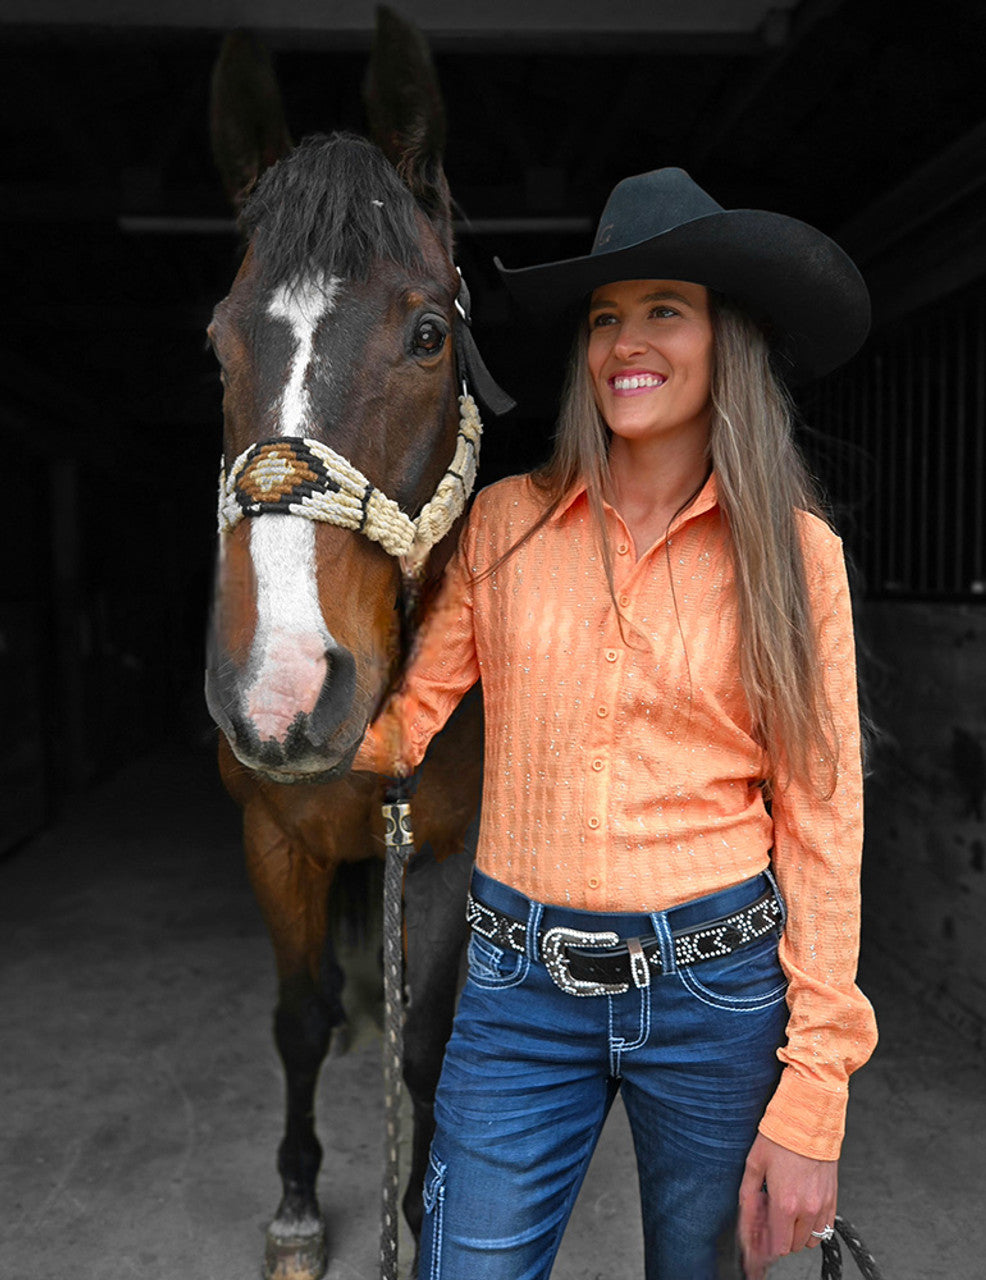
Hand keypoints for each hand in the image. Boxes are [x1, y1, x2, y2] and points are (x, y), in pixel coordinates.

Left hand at [737, 1132, 837, 1279]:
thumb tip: (746, 1211)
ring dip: (796, 1233)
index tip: (760, 1235)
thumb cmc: (781, 1137)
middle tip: (770, 1219)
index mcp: (785, 1203)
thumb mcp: (755, 1163)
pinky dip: (814, 1226)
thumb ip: (748, 1193)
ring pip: (811, 1239)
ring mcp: (822, 1205)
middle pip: (793, 1246)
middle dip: (779, 1237)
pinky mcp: (832, 1197)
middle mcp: (806, 1209)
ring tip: (786, 1214)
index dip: (766, 1244)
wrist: (808, 1120)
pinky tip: (802, 1211)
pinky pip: (826, 1227)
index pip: (778, 1246)